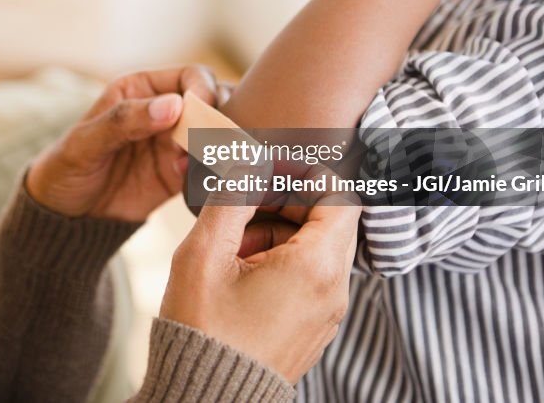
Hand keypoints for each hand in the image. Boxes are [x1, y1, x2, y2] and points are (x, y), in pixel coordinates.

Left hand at [26, 66, 219, 220]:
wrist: (63, 215)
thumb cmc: (66, 167)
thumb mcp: (84, 143)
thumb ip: (124, 121)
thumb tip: (173, 106)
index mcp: (141, 89)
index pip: (191, 76)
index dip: (204, 91)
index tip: (202, 114)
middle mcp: (165, 111)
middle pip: (214, 102)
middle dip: (219, 120)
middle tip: (208, 144)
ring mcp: (175, 143)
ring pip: (218, 134)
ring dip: (220, 147)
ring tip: (199, 166)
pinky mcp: (180, 175)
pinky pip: (210, 168)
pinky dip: (214, 173)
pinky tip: (196, 184)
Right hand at [160, 190, 359, 383]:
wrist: (205, 402)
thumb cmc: (204, 332)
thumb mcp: (205, 254)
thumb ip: (229, 199)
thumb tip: (246, 164)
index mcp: (317, 267)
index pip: (339, 195)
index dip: (303, 174)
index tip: (265, 172)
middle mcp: (334, 290)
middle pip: (327, 220)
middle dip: (284, 202)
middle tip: (240, 203)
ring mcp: (326, 313)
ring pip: (315, 249)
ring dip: (277, 232)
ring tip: (231, 244)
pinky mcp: (312, 328)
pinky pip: (309, 278)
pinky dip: (279, 261)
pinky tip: (238, 270)